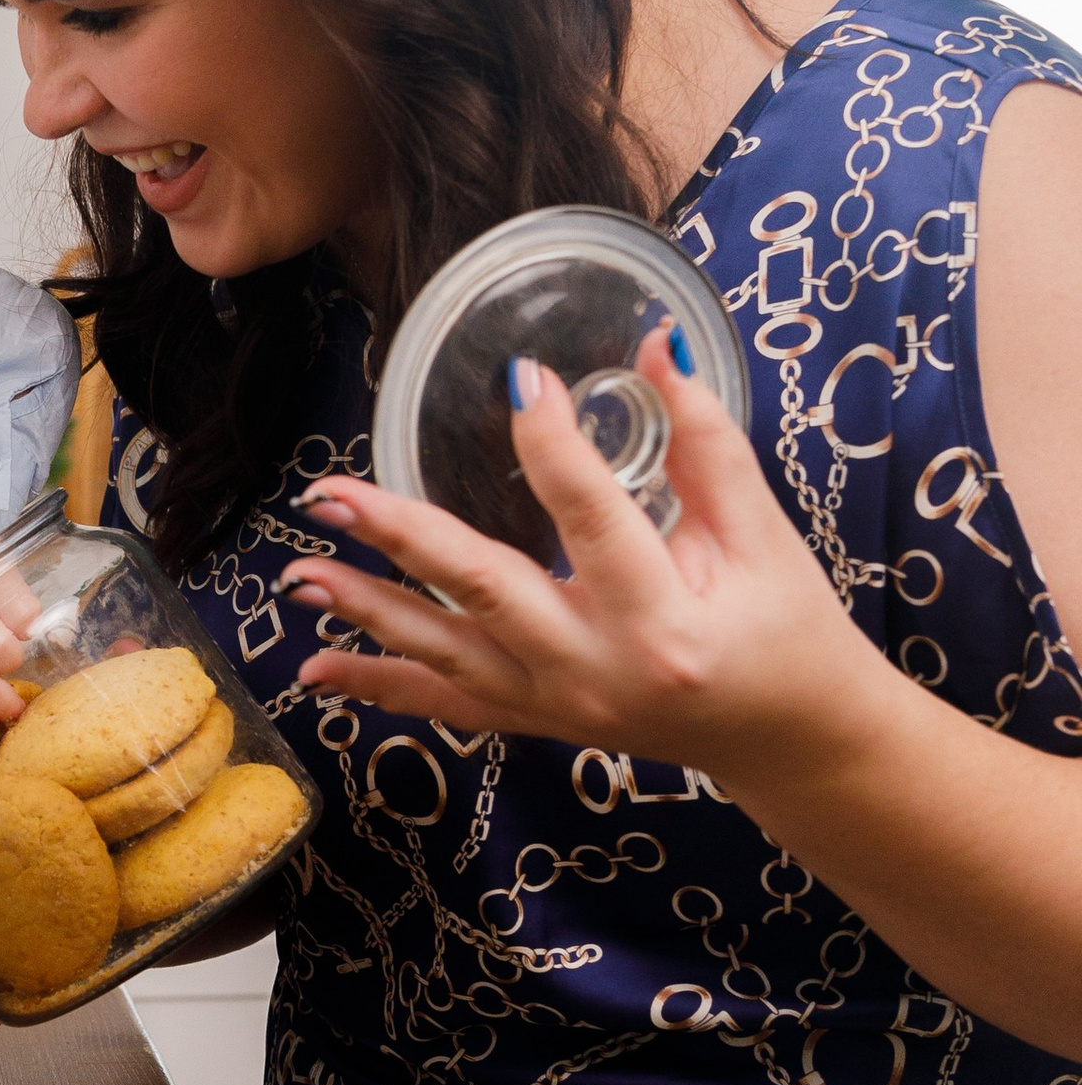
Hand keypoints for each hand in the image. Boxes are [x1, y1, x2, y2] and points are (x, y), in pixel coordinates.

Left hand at [277, 333, 879, 789]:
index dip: (555, 442)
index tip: (520, 379)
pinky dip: (379, 684)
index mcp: (662, 621)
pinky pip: (446, 702)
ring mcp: (557, 704)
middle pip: (483, 591)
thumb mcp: (762, 535)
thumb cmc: (783, 629)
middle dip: (400, 538)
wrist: (787, 739)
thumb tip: (657, 345)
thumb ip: (706, 441)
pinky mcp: (536, 719)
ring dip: (364, 610)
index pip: (592, 516)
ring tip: (297, 572)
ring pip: (445, 653)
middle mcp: (595, 670)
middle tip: (331, 492)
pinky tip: (314, 667)